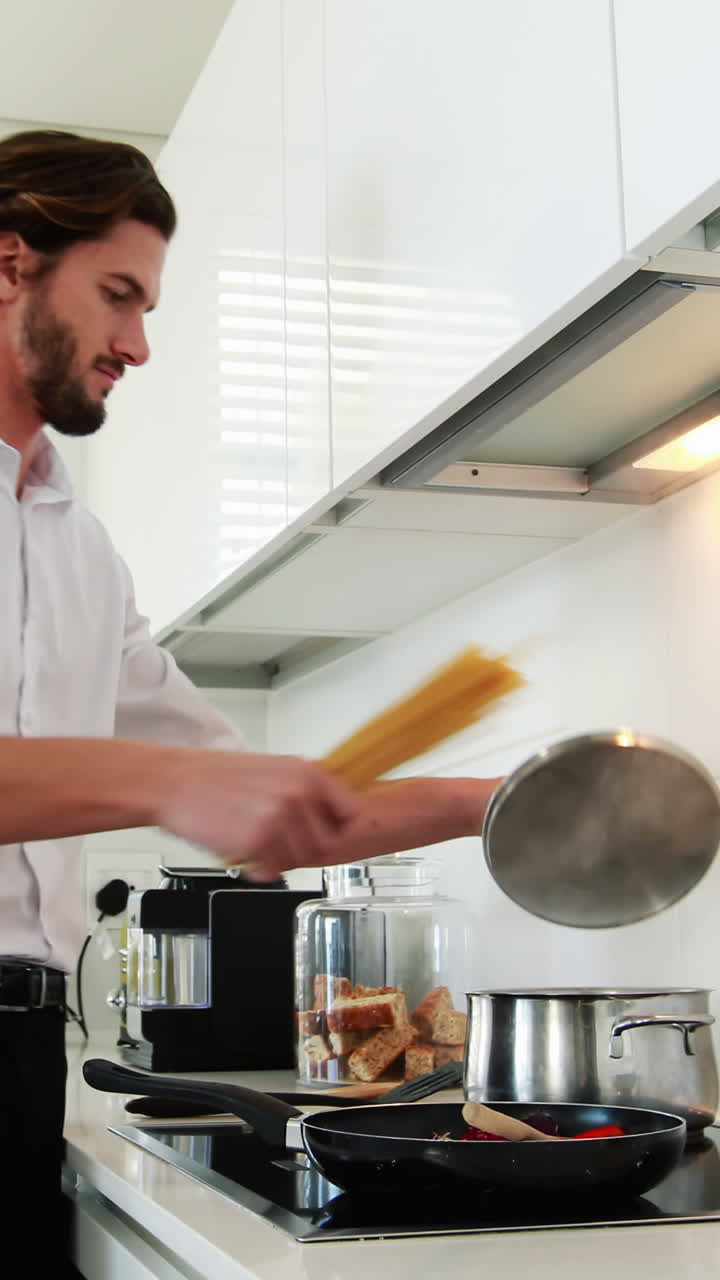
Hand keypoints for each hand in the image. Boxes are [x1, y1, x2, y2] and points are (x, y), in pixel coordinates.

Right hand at [153, 750, 359, 879]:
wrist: (175, 783)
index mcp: (307, 773)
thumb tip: (331, 814)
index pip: (350, 812)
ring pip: (300, 860)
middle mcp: (299, 794)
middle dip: (304, 848)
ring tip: (258, 845)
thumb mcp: (274, 769)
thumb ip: (305, 790)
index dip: (339, 829)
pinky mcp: (258, 842)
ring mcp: (280, 818)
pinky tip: (246, 853)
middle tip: (279, 842)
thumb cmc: (216, 777)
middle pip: (325, 844)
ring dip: (281, 860)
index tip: (328, 835)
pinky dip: (261, 870)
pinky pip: (274, 872)